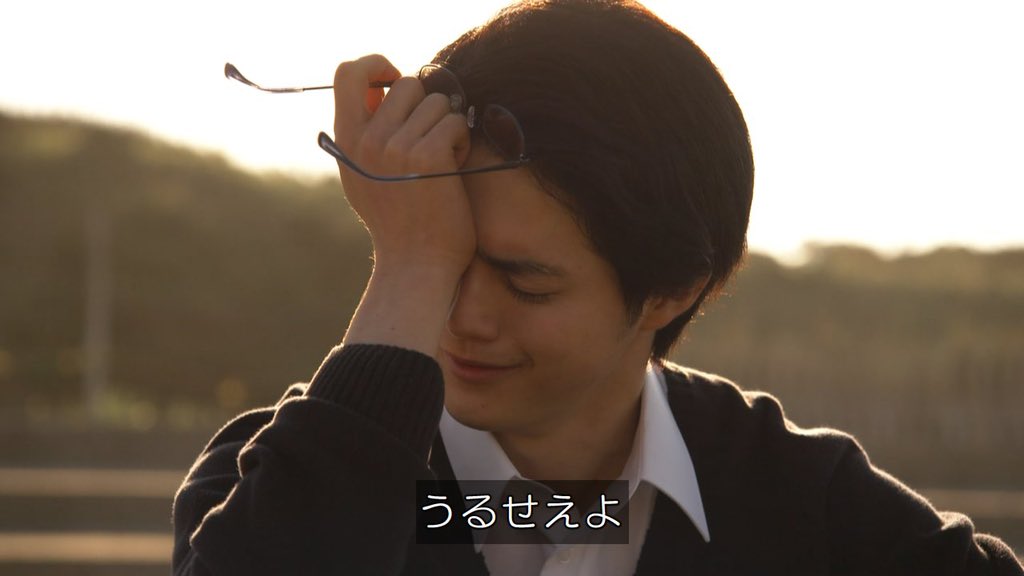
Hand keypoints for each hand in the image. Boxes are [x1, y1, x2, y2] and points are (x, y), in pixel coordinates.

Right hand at [332, 55, 474, 354]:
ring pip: (437, 101)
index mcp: (345, 139)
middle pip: (407, 83)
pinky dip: (460, 142)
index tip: (396, 80)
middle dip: (427, 106)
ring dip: (447, 126)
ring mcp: (396, 147)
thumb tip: (383, 88)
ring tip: (442, 161)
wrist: (416, 264)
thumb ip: (365, 134)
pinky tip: (453, 169)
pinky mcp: (429, 155)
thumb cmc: (398, 222)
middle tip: (432, 139)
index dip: (377, 65)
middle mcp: (366, 139)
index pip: (348, 71)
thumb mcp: (362, 176)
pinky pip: (454, 122)